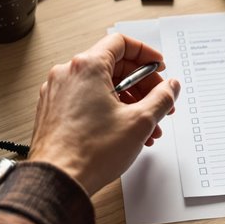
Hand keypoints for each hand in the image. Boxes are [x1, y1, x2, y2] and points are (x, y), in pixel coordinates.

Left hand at [29, 33, 179, 195]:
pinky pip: (86, 101)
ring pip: (101, 87)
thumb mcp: (140, 122)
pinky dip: (108, 110)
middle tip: (158, 101)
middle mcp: (68, 74)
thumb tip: (171, 87)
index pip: (121, 43)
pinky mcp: (53, 111)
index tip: (158, 66)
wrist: (58, 180)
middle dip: (142, 85)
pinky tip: (124, 131)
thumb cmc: (89, 152)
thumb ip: (162, 98)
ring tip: (145, 125)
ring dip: (128, 102)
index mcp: (87, 67)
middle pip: (113, 66)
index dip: (146, 53)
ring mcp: (57, 93)